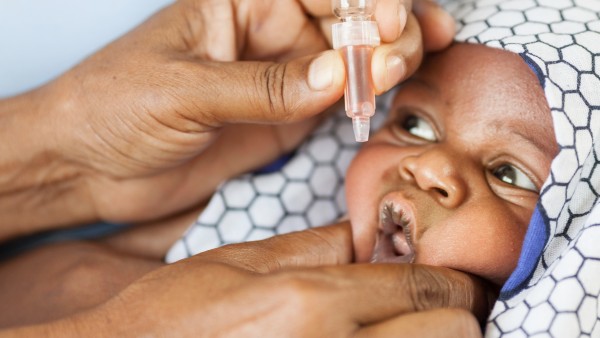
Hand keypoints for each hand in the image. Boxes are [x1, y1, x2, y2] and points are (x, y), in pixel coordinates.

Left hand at [2, 0, 454, 231]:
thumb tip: (336, 77)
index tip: (386, 23)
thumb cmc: (114, 107)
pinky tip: (395, 90)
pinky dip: (370, 96)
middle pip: (345, 18)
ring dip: (389, 56)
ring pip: (351, 58)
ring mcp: (281, 76)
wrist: (91, 166)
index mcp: (239, 3)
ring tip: (411, 64)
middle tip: (401, 54)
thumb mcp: (184, 90)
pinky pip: (338, 102)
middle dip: (384, 27)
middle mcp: (266, 33)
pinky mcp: (285, 118)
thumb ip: (263, 86)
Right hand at [50, 223, 488, 336]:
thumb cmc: (168, 318)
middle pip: (450, 332)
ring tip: (402, 326)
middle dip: (453, 315)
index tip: (455, 277)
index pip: (421, 285)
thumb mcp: (235, 263)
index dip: (453, 279)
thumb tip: (367, 235)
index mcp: (308, 301)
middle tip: (431, 307)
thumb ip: (312, 246)